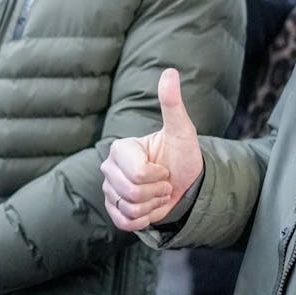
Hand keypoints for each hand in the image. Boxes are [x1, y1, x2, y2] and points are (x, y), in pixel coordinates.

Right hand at [101, 68, 204, 230]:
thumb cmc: (182, 156)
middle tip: (163, 182)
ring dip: (152, 205)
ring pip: (130, 209)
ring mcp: (109, 190)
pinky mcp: (113, 210)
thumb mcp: (181, 131)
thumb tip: (170, 72)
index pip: (138, 173)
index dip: (158, 175)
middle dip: (157, 191)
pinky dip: (144, 219)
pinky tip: (150, 207)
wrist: (186, 185)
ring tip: (158, 193)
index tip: (164, 168)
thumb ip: (172, 103)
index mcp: (120, 149)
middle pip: (133, 193)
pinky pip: (125, 222)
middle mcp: (109, 168)